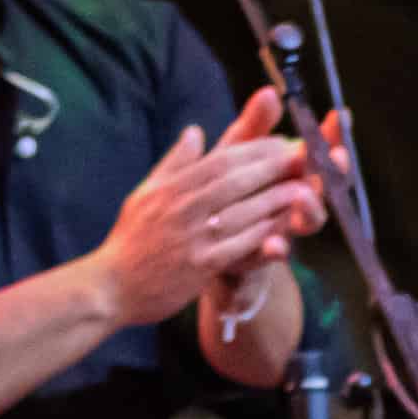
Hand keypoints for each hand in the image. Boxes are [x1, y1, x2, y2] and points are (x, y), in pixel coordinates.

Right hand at [98, 99, 325, 325]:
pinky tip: (286, 228)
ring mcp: (192, 235)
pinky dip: (263, 234)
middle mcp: (182, 206)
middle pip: (234, 179)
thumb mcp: (146, 193)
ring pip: (242, 210)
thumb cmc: (131, 240)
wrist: (111, 286)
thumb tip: (194, 132)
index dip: (254, 149)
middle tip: (303, 157)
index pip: (219, 160)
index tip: (281, 143)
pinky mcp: (200, 264)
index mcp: (171, 186)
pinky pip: (238, 245)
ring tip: (305, 189)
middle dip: (272, 166)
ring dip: (276, 199)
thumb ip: (174, 163)